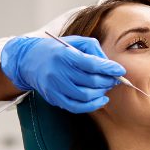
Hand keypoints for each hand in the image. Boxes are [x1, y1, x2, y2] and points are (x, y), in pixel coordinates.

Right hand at [1, 36, 125, 112]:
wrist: (29, 60)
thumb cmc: (57, 50)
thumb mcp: (74, 42)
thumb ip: (94, 49)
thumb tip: (110, 64)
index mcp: (64, 55)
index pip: (91, 64)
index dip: (108, 68)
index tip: (120, 70)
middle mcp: (58, 71)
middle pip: (91, 81)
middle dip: (107, 81)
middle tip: (114, 79)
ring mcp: (55, 87)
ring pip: (85, 96)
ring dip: (101, 93)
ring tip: (106, 87)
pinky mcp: (54, 98)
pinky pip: (76, 107)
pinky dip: (92, 106)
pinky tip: (101, 100)